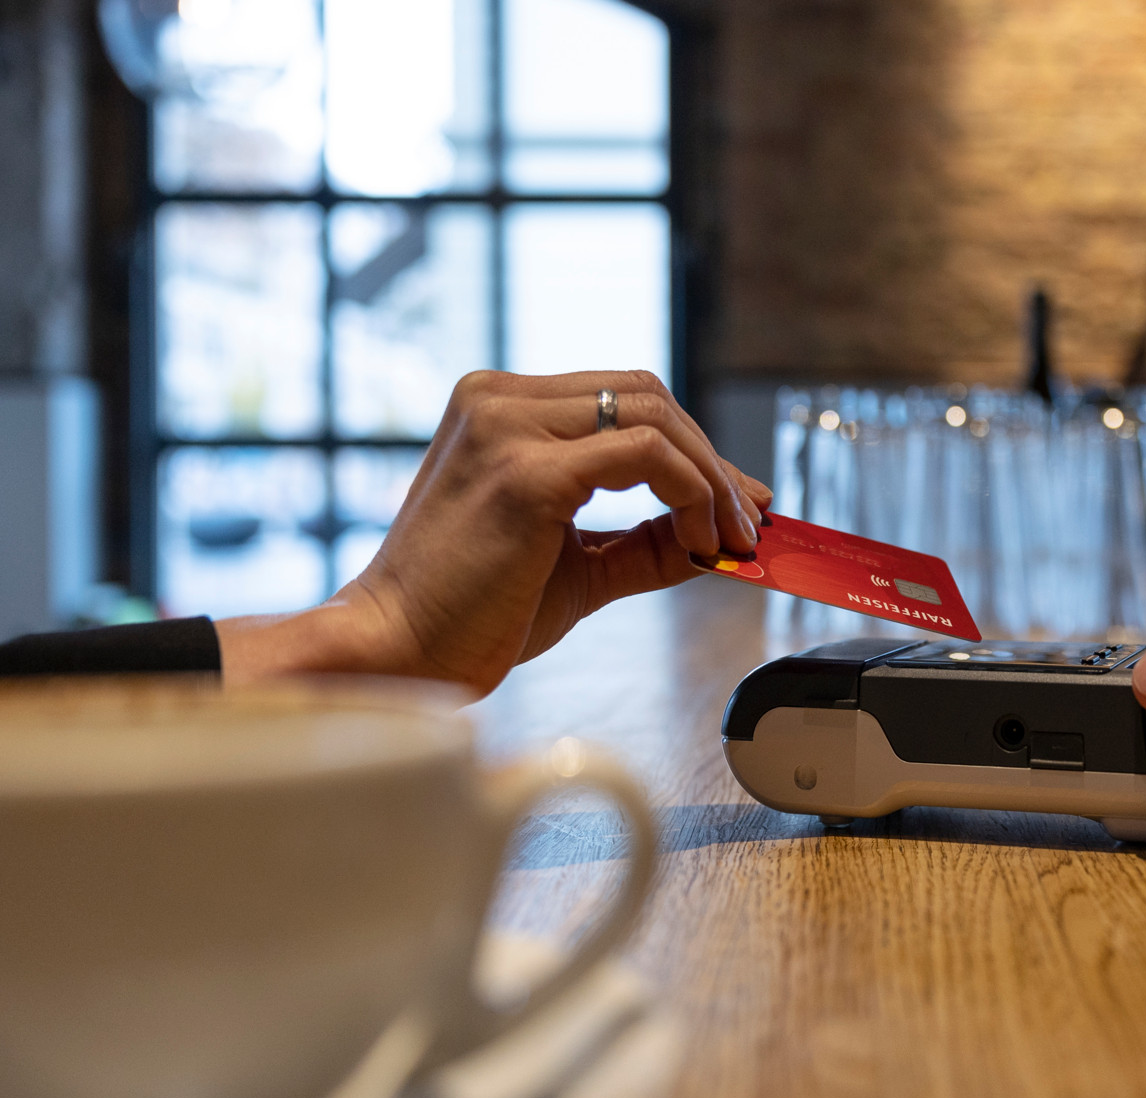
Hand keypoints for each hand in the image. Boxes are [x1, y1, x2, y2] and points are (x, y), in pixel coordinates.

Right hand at [215, 370, 769, 695]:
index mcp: (499, 407)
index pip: (622, 399)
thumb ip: (644, 543)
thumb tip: (719, 538)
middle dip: (712, 459)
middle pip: (646, 394)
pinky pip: (644, 454)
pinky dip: (690, 493)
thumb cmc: (469, 614)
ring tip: (729, 539)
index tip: (738, 502)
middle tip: (747, 523)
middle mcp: (497, 400)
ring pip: (652, 415)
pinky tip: (698, 543)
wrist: (398, 653)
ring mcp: (507, 428)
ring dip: (710, 478)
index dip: (693, 447)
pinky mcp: (525, 473)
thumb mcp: (577, 566)